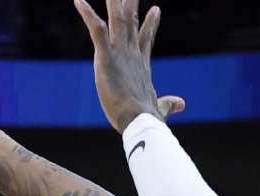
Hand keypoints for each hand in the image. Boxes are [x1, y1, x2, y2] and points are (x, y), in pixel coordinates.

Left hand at [74, 0, 183, 133]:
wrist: (140, 121)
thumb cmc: (147, 118)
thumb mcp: (159, 108)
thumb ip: (168, 103)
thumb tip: (181, 103)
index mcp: (141, 65)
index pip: (146, 39)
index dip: (150, 24)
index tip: (156, 8)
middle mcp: (132, 54)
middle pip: (131, 20)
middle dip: (130, 2)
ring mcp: (120, 53)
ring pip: (117, 19)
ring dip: (114, 1)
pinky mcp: (106, 57)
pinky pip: (96, 30)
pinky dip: (87, 14)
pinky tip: (78, 0)